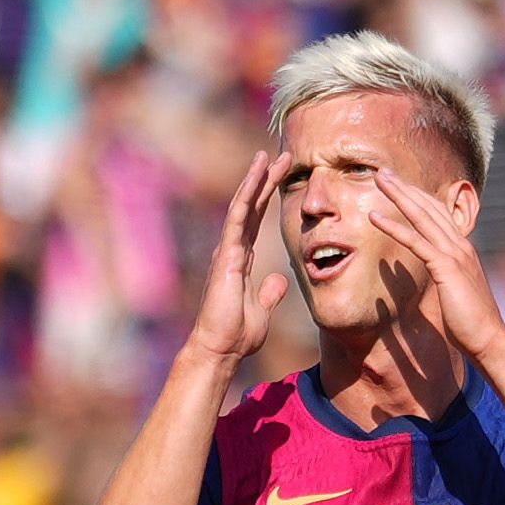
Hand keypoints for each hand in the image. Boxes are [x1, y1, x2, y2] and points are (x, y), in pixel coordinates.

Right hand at [183, 151, 290, 366]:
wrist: (221, 348)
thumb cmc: (236, 334)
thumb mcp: (262, 309)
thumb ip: (270, 292)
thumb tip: (280, 280)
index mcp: (241, 258)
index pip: (257, 219)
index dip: (269, 196)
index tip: (284, 176)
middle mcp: (232, 249)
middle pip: (251, 206)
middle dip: (266, 180)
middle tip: (283, 156)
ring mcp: (227, 249)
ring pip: (242, 205)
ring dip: (255, 179)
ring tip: (268, 155)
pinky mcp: (226, 254)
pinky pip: (238, 218)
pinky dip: (246, 195)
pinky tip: (255, 176)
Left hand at [367, 169, 504, 365]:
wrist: (489, 338)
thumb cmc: (472, 322)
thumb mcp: (458, 291)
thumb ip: (448, 277)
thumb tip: (439, 276)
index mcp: (463, 249)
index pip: (439, 214)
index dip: (419, 197)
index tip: (400, 185)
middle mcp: (461, 245)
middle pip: (430, 207)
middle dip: (406, 187)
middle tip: (384, 171)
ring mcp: (455, 254)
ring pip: (422, 216)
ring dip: (399, 195)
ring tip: (379, 179)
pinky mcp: (446, 267)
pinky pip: (415, 241)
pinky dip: (393, 227)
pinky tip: (374, 217)